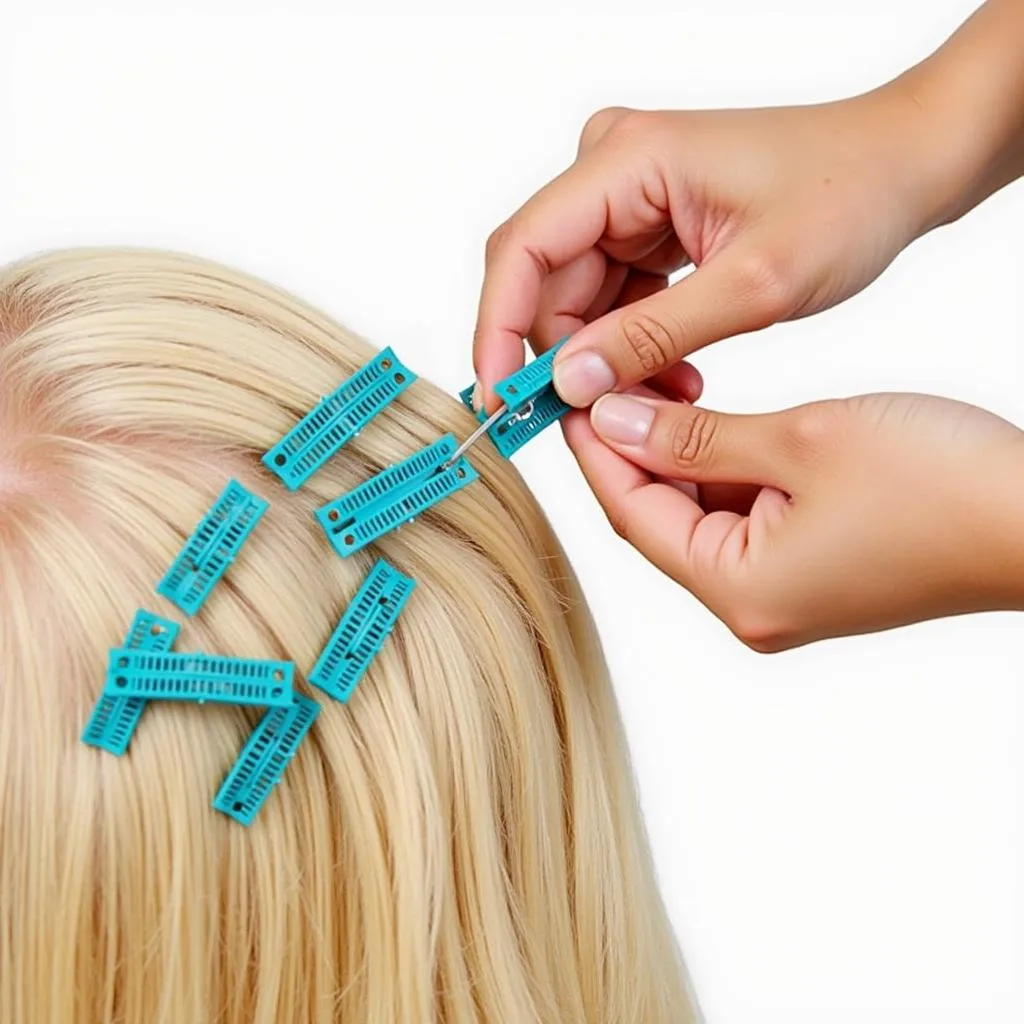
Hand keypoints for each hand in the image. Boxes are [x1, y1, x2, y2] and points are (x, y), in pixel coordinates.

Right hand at [473, 84, 946, 410]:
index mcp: (629, 160)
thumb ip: (652, 337)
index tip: (503, 400)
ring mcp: (629, 196)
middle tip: (601, 423)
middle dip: (566, 358)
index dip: (499, 330)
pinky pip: (613, 295)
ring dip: (609, 359)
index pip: (522, 249)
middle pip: (546, 280)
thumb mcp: (754, 285)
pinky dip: (634, 344)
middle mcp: (615, 169)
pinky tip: (677, 375)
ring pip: (578, 296)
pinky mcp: (647, 224)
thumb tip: (569, 384)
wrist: (904, 164)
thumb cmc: (849, 198)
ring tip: (670, 399)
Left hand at [565, 391, 1023, 649]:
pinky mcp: (811, 575)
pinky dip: (720, 473)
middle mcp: (751, 607)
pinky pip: (741, 522)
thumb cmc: (938, 481)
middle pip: (659, 520)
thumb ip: (697, 437)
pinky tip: (709, 424)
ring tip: (652, 389)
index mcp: (739, 589)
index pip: (631, 513)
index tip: (571, 394)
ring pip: (698, 517)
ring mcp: (782, 596)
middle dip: (631, 450)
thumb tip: (614, 421)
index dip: (595, 450)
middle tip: (606, 382)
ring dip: (676, 456)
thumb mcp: (801, 441)